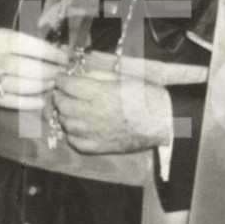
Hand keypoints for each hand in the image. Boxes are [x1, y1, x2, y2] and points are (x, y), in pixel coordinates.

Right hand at [0, 28, 66, 109]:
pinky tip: (41, 101)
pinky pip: (10, 101)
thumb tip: (63, 53)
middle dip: (49, 72)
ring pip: (20, 85)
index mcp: (0, 39)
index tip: (65, 59)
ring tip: (52, 84)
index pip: (31, 46)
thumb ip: (33, 45)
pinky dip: (28, 103)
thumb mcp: (10, 37)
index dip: (52, 54)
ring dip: (41, 86)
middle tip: (61, 75)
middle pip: (27, 67)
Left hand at [50, 69, 171, 153]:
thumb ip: (98, 77)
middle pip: (62, 105)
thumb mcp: (123, 78)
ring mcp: (95, 132)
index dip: (61, 80)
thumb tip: (81, 76)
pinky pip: (76, 143)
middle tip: (63, 93)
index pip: (68, 86)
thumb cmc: (148, 96)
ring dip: (64, 115)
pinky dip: (71, 135)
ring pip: (66, 124)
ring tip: (70, 109)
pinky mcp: (100, 147)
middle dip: (59, 96)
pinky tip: (76, 128)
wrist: (166, 121)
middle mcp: (93, 113)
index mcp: (99, 93)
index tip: (61, 78)